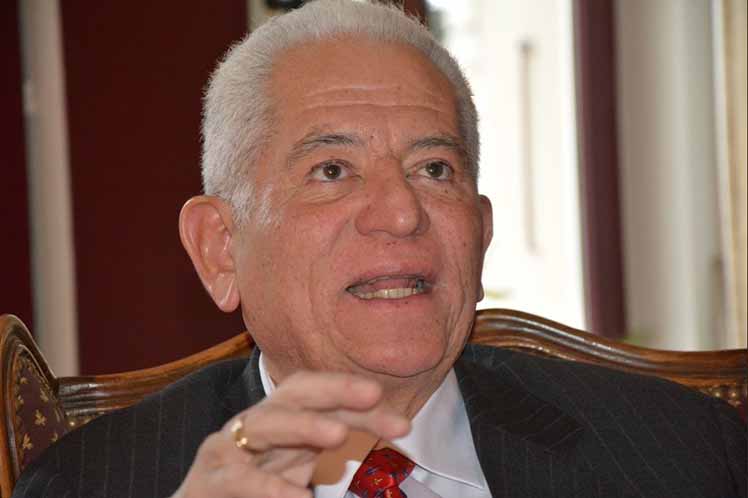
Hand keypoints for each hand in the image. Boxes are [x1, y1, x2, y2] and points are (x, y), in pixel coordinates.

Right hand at [171, 371, 409, 497]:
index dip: (361, 405)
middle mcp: (255, 424)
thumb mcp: (299, 470)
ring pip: (264, 422)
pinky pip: (236, 478)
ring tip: (338, 435)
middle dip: (334, 388)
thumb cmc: (251, 491)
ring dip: (302, 425)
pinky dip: (266, 487)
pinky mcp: (206, 479)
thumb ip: (335, 457)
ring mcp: (227, 448)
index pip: (324, 399)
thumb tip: (389, 442)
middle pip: (294, 392)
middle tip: (373, 393)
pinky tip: (297, 497)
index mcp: (282, 421)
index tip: (403, 426)